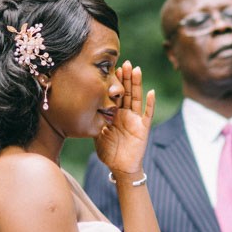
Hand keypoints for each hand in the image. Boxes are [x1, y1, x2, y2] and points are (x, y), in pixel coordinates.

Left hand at [94, 62, 154, 177]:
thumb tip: (80, 107)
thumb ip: (93, 120)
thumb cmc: (109, 152)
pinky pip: (147, 115)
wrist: (119, 168)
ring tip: (136, 69)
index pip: (116, 94)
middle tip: (125, 62)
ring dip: (137, 84)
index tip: (112, 68)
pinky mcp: (143, 129)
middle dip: (126, 77)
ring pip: (137, 98)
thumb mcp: (97, 133)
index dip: (116, 82)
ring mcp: (136, 120)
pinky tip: (151, 92)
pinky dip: (150, 104)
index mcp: (115, 114)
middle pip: (128, 92)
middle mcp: (127, 114)